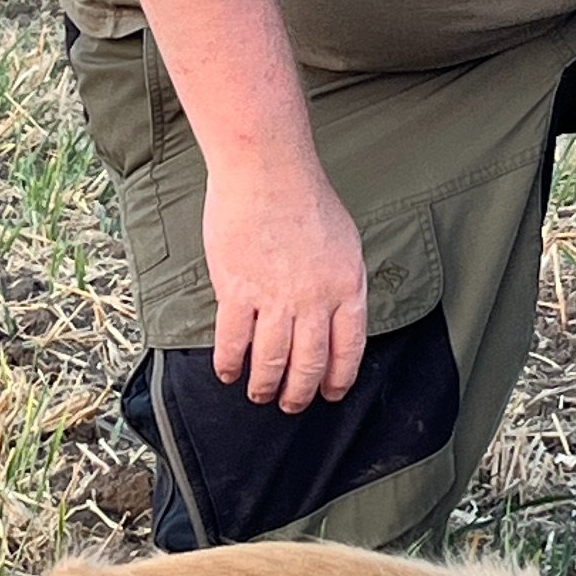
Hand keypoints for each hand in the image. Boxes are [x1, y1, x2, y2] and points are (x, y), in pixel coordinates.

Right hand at [200, 149, 367, 410]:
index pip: (348, 349)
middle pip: (309, 365)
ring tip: (259, 394)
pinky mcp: (237, 290)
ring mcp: (276, 297)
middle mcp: (315, 300)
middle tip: (291, 405)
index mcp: (348, 286)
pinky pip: (233, 342)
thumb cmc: (306, 198)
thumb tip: (335, 319)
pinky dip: (229, 363)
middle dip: (300, 393)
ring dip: (264, 385)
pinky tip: (228, 372)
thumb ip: (341, 283)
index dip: (338, 379)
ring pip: (271, 362)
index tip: (330, 394)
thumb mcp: (344, 243)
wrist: (266, 170)